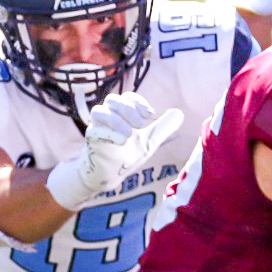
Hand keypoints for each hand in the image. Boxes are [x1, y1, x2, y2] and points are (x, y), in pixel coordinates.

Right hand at [44, 93, 184, 208]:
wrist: (112, 174)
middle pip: (112, 100)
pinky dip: (109, 134)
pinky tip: (122, 142)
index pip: (126, 97)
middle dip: (128, 109)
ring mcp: (97, 128)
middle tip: (142, 125)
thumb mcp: (150, 141)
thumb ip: (163, 127)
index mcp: (120, 113)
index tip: (150, 115)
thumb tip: (180, 113)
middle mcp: (107, 117)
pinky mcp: (92, 142)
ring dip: (116, 120)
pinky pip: (94, 131)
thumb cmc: (128, 154)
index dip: (138, 102)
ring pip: (99, 111)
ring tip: (130, 134)